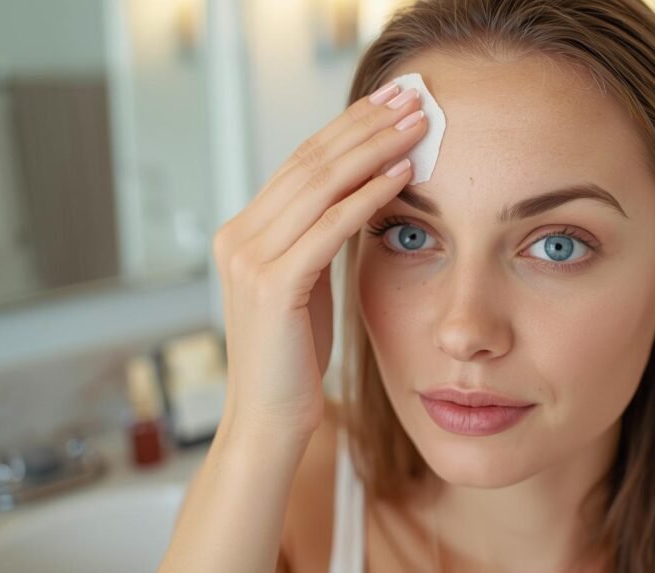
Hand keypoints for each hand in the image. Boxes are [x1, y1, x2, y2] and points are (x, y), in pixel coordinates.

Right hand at [212, 83, 425, 438]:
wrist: (269, 418)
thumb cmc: (294, 356)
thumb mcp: (303, 283)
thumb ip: (315, 238)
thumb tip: (357, 192)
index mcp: (242, 233)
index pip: (301, 163)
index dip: (346, 128)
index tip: (388, 103)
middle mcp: (238, 237)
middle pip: (310, 162)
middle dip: (364, 125)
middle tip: (411, 98)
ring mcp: (249, 259)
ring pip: (320, 185)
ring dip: (374, 149)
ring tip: (416, 126)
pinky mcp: (272, 284)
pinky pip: (329, 227)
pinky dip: (368, 196)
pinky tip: (401, 175)